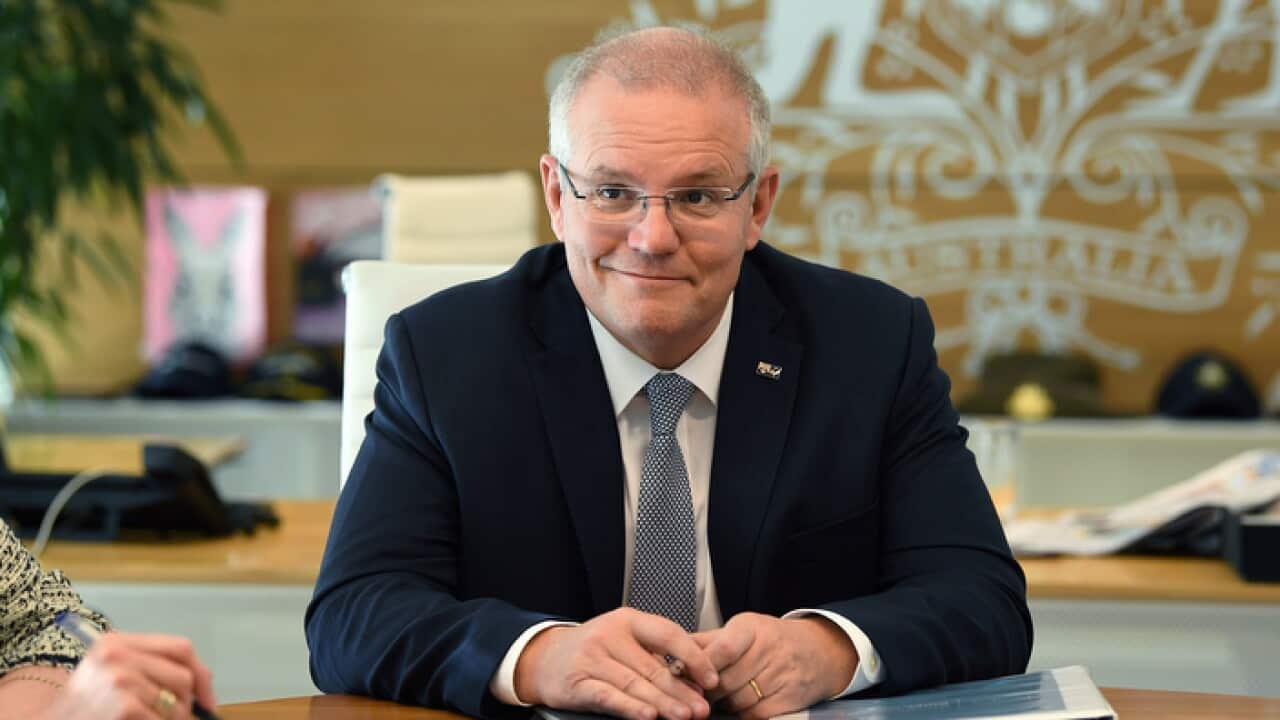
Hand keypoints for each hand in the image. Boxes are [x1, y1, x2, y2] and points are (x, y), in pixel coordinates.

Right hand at [42, 632, 215, 719]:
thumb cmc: (86, 705)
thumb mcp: (114, 673)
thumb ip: (153, 668)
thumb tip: (203, 685)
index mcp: (117, 641)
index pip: (181, 647)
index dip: (201, 674)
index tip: (207, 698)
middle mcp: (117, 654)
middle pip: (183, 676)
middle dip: (186, 702)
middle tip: (177, 716)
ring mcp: (119, 679)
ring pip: (176, 703)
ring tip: (149, 719)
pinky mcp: (123, 704)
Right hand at [513, 608, 718, 719]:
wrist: (544, 659)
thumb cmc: (593, 651)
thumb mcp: (623, 642)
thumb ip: (655, 658)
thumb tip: (695, 684)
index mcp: (627, 620)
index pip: (668, 634)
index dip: (693, 657)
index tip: (711, 678)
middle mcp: (609, 635)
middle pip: (652, 667)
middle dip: (681, 691)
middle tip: (702, 708)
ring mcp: (591, 658)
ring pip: (634, 684)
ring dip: (663, 703)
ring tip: (683, 716)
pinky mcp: (577, 682)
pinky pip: (607, 696)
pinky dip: (629, 708)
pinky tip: (648, 716)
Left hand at [694, 613, 856, 719]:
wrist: (818, 651)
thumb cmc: (771, 639)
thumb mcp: (743, 630)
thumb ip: (709, 641)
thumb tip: (673, 650)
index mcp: (751, 628)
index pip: (723, 649)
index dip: (702, 667)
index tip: (685, 676)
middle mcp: (769, 649)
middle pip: (727, 680)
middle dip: (708, 691)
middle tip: (694, 695)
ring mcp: (782, 674)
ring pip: (739, 700)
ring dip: (724, 704)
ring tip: (719, 699)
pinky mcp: (790, 697)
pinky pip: (756, 713)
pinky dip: (744, 713)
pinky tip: (740, 706)